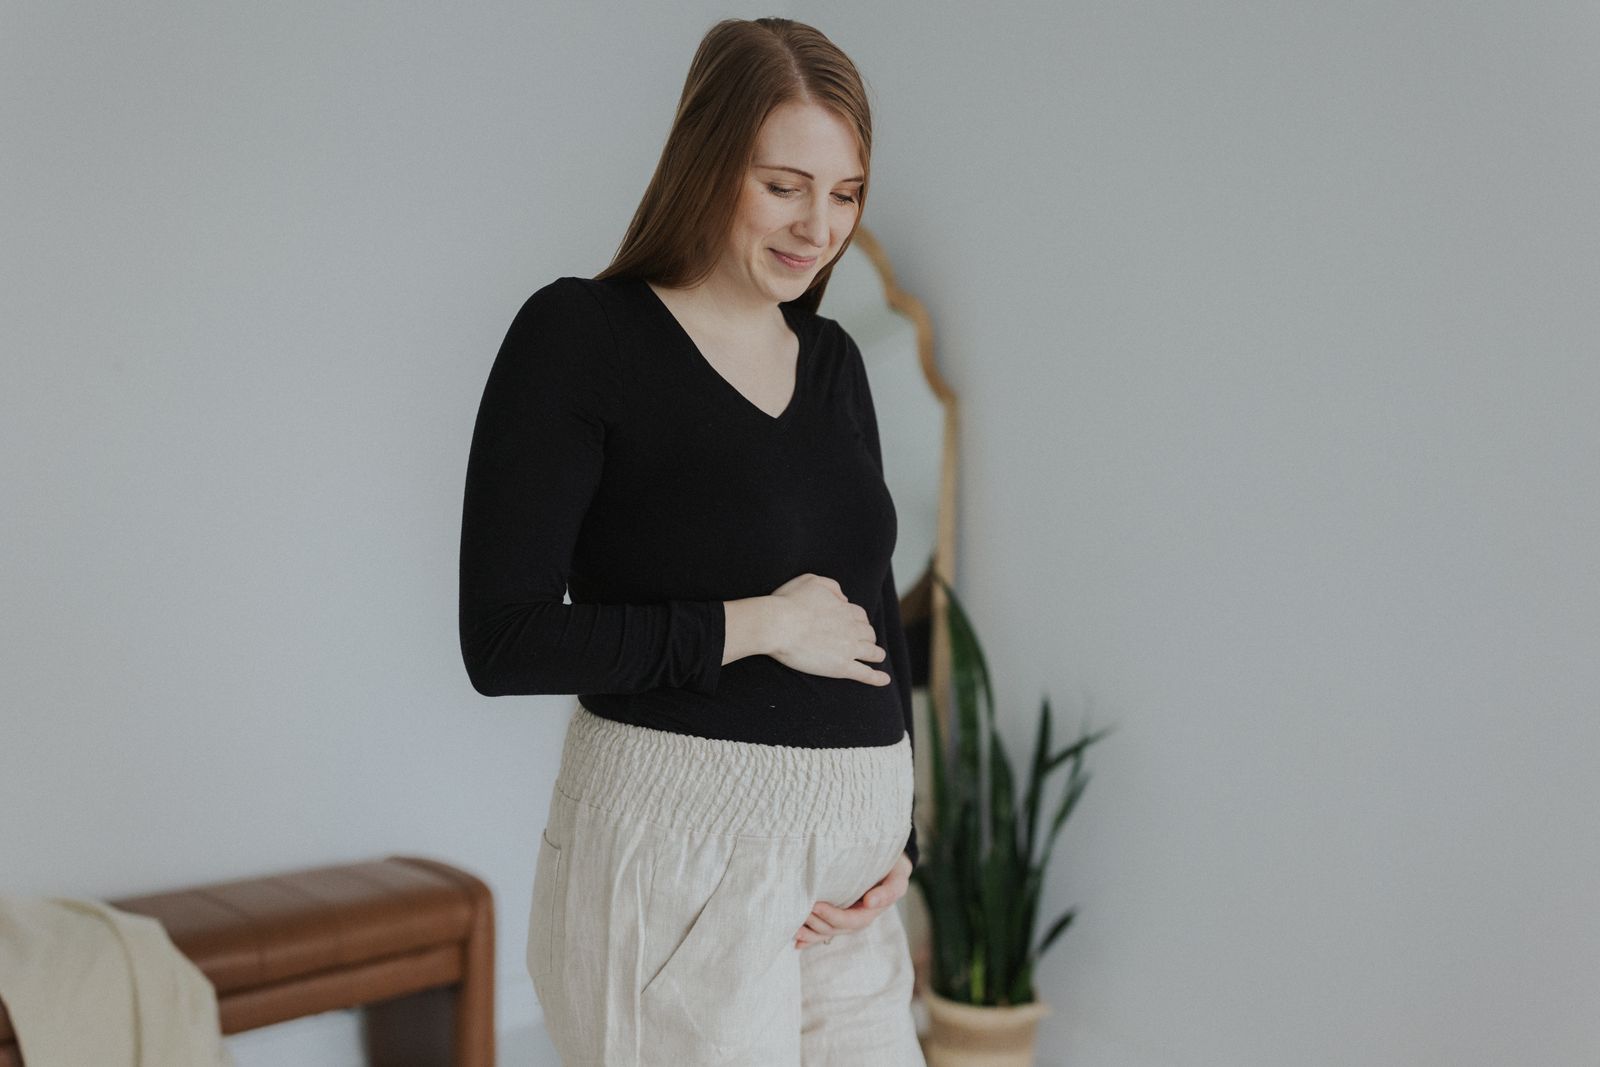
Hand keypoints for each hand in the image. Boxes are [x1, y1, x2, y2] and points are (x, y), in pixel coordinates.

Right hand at [767, 574, 889, 685]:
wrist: (778, 625)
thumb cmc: (788, 602)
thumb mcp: (811, 581)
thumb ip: (832, 586)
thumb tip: (844, 598)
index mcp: (844, 609)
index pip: (860, 615)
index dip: (859, 620)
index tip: (855, 625)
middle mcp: (851, 628)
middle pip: (868, 633)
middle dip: (868, 636)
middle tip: (864, 642)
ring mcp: (848, 649)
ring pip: (872, 652)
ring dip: (876, 654)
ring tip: (877, 657)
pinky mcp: (841, 667)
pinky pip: (865, 674)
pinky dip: (877, 678)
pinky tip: (884, 681)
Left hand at [793, 852, 911, 949]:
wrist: (890, 864)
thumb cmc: (893, 868)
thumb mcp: (898, 877)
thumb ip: (889, 891)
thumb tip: (870, 903)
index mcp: (873, 911)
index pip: (852, 920)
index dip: (833, 917)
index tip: (816, 906)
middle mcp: (859, 918)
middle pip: (836, 928)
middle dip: (817, 922)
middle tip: (801, 909)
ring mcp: (848, 918)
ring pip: (828, 931)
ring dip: (811, 932)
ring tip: (794, 926)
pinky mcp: (839, 915)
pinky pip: (825, 931)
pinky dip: (811, 937)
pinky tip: (797, 941)